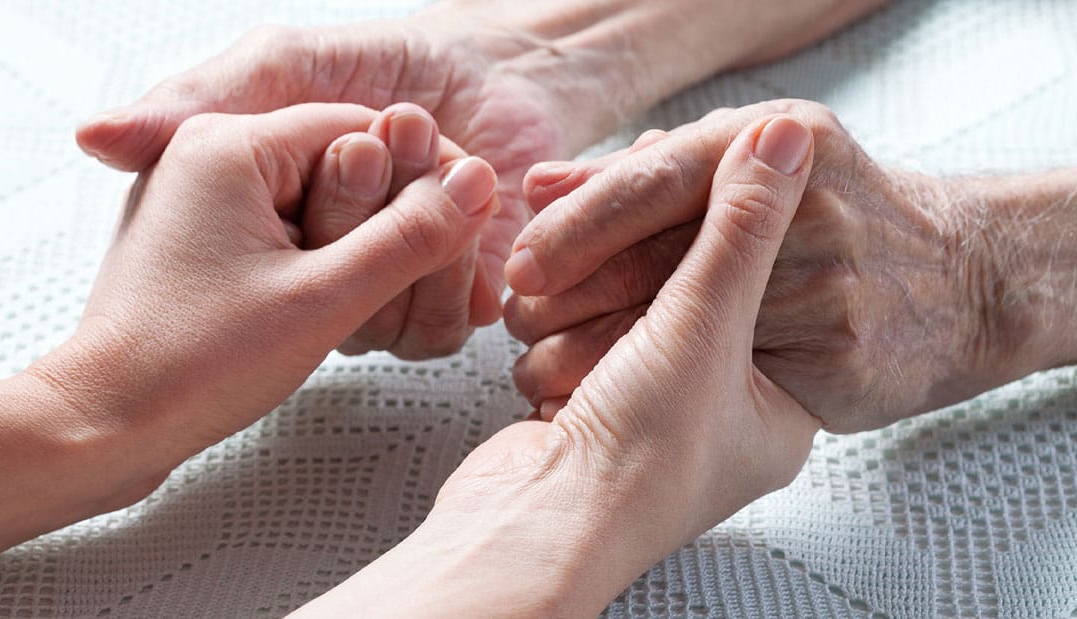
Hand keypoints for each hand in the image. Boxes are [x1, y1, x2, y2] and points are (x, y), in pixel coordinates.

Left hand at [31, 103, 499, 466]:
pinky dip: (312, 272)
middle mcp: (208, 156)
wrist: (102, 425)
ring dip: (345, 257)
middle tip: (373, 287)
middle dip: (375, 229)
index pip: (363, 131)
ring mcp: (199, 199)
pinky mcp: (200, 241)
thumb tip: (470, 188)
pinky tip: (307, 317)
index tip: (448, 226)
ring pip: (315, 206)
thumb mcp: (324, 297)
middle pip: (339, 167)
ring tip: (327, 312)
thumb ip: (409, 236)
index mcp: (231, 142)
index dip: (418, 184)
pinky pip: (282, 236)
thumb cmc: (187, 364)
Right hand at [73, 0, 891, 358]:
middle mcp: (321, 265)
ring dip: (429, 240)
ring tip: (456, 164)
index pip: (272, 253)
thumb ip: (202, 97)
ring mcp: (380, 294)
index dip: (329, 200)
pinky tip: (477, 217)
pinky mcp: (440, 310)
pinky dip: (463, 274)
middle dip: (384, 207)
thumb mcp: (289, 64)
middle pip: (329, 290)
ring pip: (384, 321)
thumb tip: (98, 136)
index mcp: (274, 220)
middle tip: (412, 136)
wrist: (502, 72)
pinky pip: (439, 331)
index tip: (362, 143)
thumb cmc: (395, 63)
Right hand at [295, 116, 820, 617]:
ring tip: (575, 328)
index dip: (722, 217)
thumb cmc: (635, 467)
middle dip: (638, 262)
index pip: (761, 273)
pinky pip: (579, 329)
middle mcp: (719, 403)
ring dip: (586, 298)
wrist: (531, 533)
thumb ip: (741, 226)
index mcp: (779, 399)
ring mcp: (650, 404)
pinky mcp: (590, 400)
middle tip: (616, 241)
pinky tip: (547, 337)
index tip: (690, 172)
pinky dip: (559, 326)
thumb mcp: (704, 326)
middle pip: (686, 284)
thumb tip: (785, 138)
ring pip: (623, 301)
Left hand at [505, 99, 1023, 432]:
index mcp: (791, 143)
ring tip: (540, 361)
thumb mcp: (742, 171)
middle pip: (657, 263)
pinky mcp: (837, 367)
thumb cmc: (833, 220)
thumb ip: (641, 177)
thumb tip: (541, 184)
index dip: (577, 225)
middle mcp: (812, 219)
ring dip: (589, 357)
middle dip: (570, 297)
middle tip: (520, 313)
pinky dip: (638, 405)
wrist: (960, 284)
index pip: (654, 185)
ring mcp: (828, 299)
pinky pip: (712, 397)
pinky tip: (593, 408)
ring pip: (674, 339)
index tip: (524, 259)